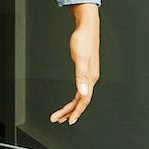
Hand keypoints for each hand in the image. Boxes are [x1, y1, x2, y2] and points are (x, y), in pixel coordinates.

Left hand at [50, 4, 99, 124]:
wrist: (87, 27)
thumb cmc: (83, 40)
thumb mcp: (80, 58)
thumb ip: (81, 77)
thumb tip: (82, 92)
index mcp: (90, 77)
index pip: (84, 100)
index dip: (76, 112)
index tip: (68, 121)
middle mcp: (91, 78)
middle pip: (81, 101)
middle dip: (70, 112)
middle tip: (58, 119)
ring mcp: (89, 75)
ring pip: (81, 96)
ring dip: (71, 107)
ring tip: (61, 114)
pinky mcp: (85, 70)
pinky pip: (81, 89)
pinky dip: (74, 98)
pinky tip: (69, 100)